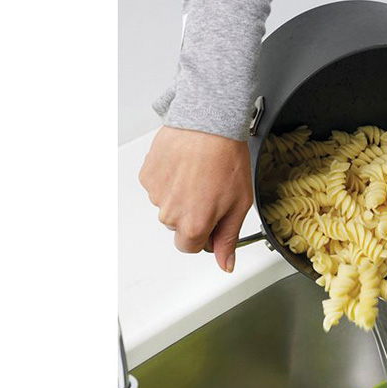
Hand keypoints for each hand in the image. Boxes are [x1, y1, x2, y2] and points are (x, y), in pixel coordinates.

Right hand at [138, 126, 253, 272]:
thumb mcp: (239, 205)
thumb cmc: (226, 159)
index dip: (205, 235)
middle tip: (211, 190)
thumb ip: (228, 238)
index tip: (214, 219)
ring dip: (181, 196)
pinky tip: (185, 166)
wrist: (208, 122)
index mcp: (193, 225)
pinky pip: (159, 187)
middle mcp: (170, 214)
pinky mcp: (147, 175)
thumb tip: (226, 265)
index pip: (191, 247)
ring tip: (199, 174)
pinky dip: (170, 180)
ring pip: (169, 207)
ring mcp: (156, 194)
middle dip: (194, 215)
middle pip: (179, 227)